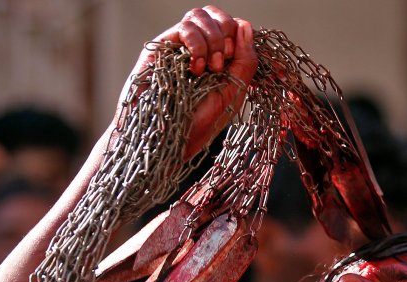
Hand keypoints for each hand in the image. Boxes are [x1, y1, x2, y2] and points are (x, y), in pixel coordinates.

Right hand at [119, 5, 258, 158]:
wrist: (166, 140)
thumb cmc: (197, 124)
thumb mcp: (232, 93)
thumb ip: (245, 61)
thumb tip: (245, 25)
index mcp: (218, 59)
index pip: (232, 27)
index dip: (237, 35)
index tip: (233, 60)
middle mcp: (199, 49)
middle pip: (216, 16)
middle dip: (225, 34)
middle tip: (221, 64)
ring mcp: (179, 47)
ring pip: (199, 15)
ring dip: (211, 39)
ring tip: (207, 69)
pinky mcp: (161, 47)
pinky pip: (185, 26)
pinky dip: (196, 43)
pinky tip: (195, 68)